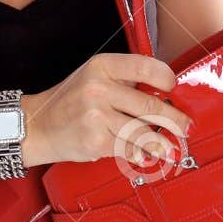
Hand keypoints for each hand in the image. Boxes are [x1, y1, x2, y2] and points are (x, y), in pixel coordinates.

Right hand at [22, 53, 191, 167]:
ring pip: (143, 132)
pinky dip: (140, 153)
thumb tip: (165, 94)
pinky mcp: (96, 141)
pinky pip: (129, 149)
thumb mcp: (94, 76)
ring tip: (169, 146)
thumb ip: (125, 80)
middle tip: (185, 126)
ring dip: (161, 142)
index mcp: (102, 66)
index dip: (167, 78)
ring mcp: (97, 116)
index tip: (174, 88)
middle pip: (150, 105)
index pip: (146, 67)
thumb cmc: (71, 101)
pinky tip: (145, 154)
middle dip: (174, 119)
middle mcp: (99, 89)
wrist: (38, 126)